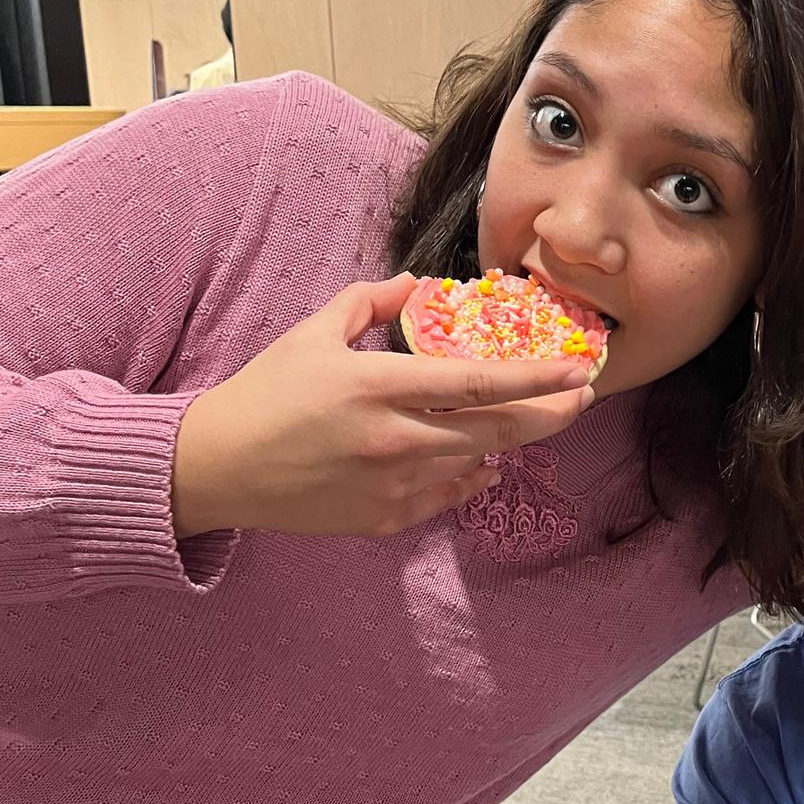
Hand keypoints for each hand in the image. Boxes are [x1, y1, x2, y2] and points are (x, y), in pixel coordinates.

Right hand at [172, 273, 592, 538]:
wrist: (219, 468)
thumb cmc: (265, 393)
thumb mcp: (314, 334)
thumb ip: (370, 304)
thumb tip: (417, 285)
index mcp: (379, 387)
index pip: (479, 382)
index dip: (538, 377)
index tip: (579, 368)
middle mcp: (394, 440)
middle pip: (497, 429)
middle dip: (551, 413)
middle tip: (584, 396)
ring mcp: (391, 485)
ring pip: (476, 461)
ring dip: (511, 439)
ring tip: (534, 417)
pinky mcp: (384, 518)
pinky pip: (447, 496)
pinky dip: (472, 475)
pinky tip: (485, 460)